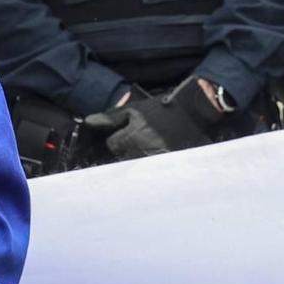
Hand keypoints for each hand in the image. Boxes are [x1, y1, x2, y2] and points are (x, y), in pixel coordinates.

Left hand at [83, 78, 222, 159]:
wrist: (194, 113)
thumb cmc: (162, 109)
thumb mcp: (134, 109)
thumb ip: (110, 118)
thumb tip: (89, 122)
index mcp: (132, 137)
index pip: (113, 146)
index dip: (117, 140)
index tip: (125, 135)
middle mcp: (143, 153)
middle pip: (123, 160)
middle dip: (127, 152)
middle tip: (139, 142)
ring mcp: (156, 163)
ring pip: (137, 168)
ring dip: (138, 162)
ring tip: (148, 149)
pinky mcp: (170, 169)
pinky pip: (153, 174)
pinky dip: (152, 169)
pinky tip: (157, 159)